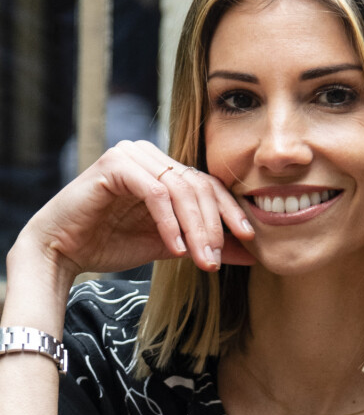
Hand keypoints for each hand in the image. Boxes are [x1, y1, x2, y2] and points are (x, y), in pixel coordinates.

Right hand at [13, 140, 255, 279]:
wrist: (62, 251)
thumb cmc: (112, 243)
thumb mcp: (171, 245)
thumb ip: (206, 243)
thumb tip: (250, 254)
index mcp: (165, 168)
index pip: (208, 185)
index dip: (230, 210)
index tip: (249, 238)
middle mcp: (152, 155)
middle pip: (198, 186)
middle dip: (213, 225)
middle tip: (217, 259)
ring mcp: (133, 155)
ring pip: (181, 189)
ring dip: (195, 228)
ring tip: (202, 259)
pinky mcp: (115, 165)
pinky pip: (155, 193)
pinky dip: (169, 222)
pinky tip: (175, 249)